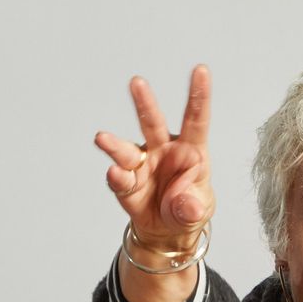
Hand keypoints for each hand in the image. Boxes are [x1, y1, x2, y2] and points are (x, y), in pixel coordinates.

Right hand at [94, 65, 213, 257]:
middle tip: (136, 82)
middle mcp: (163, 150)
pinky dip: (116, 177)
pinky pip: (120, 179)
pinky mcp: (126, 184)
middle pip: (153, 123)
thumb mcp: (198, 210)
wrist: (166, 231)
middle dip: (144, 102)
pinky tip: (115, 174)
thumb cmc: (188, 209)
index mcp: (190, 150)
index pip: (196, 120)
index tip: (201, 70)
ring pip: (127, 150)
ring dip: (114, 144)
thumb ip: (193, 208)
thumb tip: (189, 208)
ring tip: (102, 138)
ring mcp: (142, 165)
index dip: (199, 96)